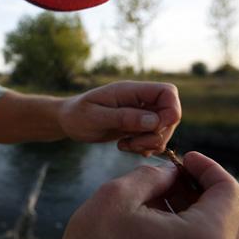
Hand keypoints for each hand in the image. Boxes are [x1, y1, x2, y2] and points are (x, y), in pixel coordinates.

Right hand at [20, 152, 238, 238]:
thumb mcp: (117, 196)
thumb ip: (153, 175)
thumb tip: (172, 171)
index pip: (231, 193)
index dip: (209, 168)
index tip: (185, 158)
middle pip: (236, 217)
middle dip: (208, 190)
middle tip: (177, 175)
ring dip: (201, 212)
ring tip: (164, 198)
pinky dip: (195, 235)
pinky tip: (164, 223)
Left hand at [58, 80, 180, 155]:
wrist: (67, 120)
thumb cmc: (77, 115)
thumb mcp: (96, 117)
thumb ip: (124, 118)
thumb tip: (154, 121)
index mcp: (130, 90)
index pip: (168, 92)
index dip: (171, 112)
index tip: (154, 130)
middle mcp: (138, 99)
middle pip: (169, 114)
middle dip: (158, 135)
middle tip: (134, 145)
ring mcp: (139, 112)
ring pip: (163, 128)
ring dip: (149, 143)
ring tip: (125, 146)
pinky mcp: (136, 124)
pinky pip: (153, 136)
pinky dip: (144, 146)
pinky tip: (125, 147)